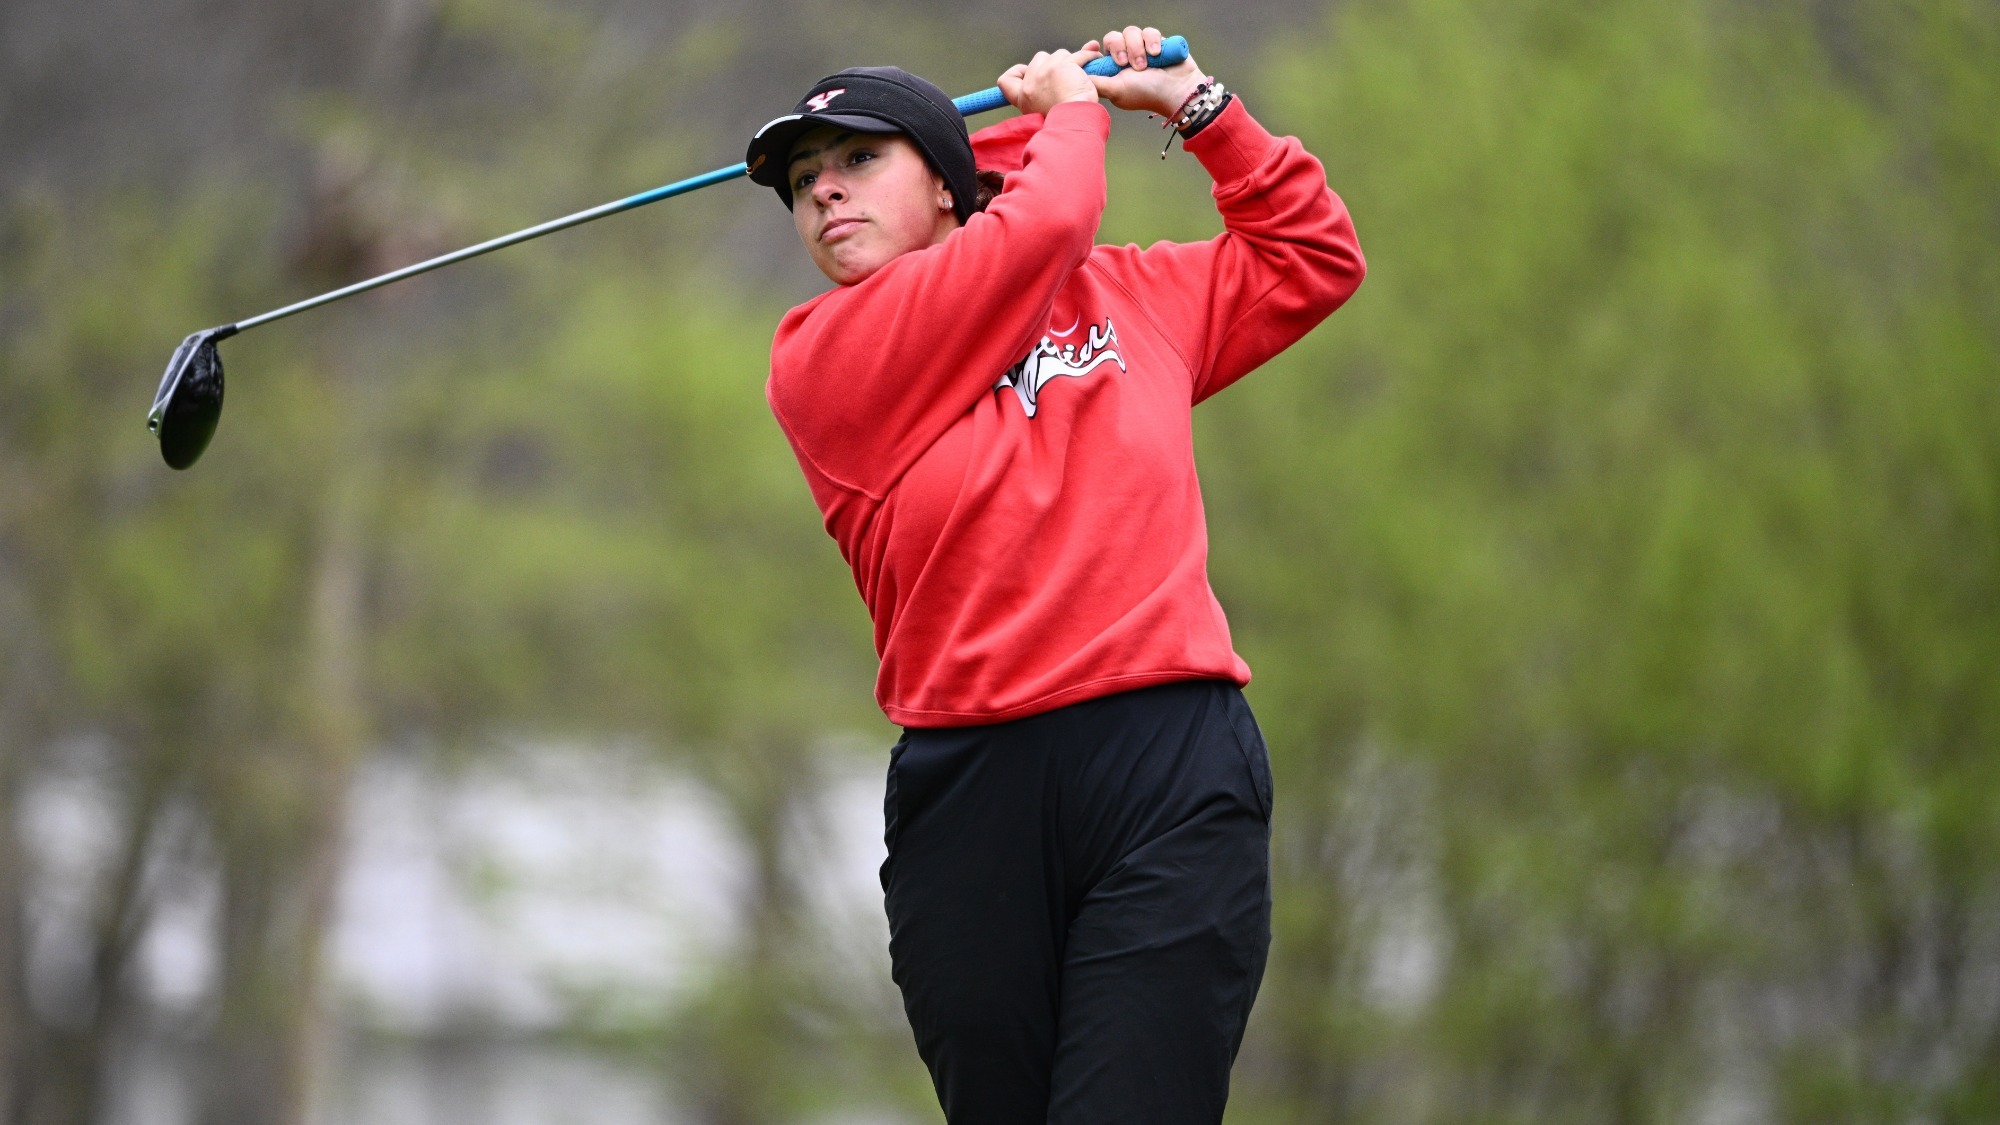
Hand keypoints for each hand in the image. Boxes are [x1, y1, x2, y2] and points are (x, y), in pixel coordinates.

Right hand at [998, 46, 1103, 115]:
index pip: (1006, 80)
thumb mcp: (1046, 110)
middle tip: (1068, 80)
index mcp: (1023, 97)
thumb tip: (1055, 65)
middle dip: (1055, 65)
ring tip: (1083, 76)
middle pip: (1039, 59)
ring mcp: (1045, 71)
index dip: (1017, 73)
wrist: (1075, 126)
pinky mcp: (1063, 65)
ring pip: (1060, 54)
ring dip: (1072, 62)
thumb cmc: (1066, 122)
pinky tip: (1095, 58)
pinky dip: (1089, 55)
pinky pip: (1080, 55)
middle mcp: (1030, 82)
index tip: (1029, 73)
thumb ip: (1045, 91)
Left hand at [1085, 25, 1206, 117]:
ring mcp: (1142, 49)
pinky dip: (1152, 41)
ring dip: (1137, 47)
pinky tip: (1157, 54)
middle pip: (1112, 38)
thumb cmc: (1147, 94)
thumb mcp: (1116, 90)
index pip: (1097, 53)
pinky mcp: (1157, 42)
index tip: (1094, 48)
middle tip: (1125, 64)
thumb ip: (1096, 82)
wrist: (1178, 91)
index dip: (1093, 49)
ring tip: (1145, 65)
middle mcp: (1126, 58)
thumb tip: (1078, 77)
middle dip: (1119, 48)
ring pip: (1130, 32)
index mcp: (1113, 70)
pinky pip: (1148, 30)